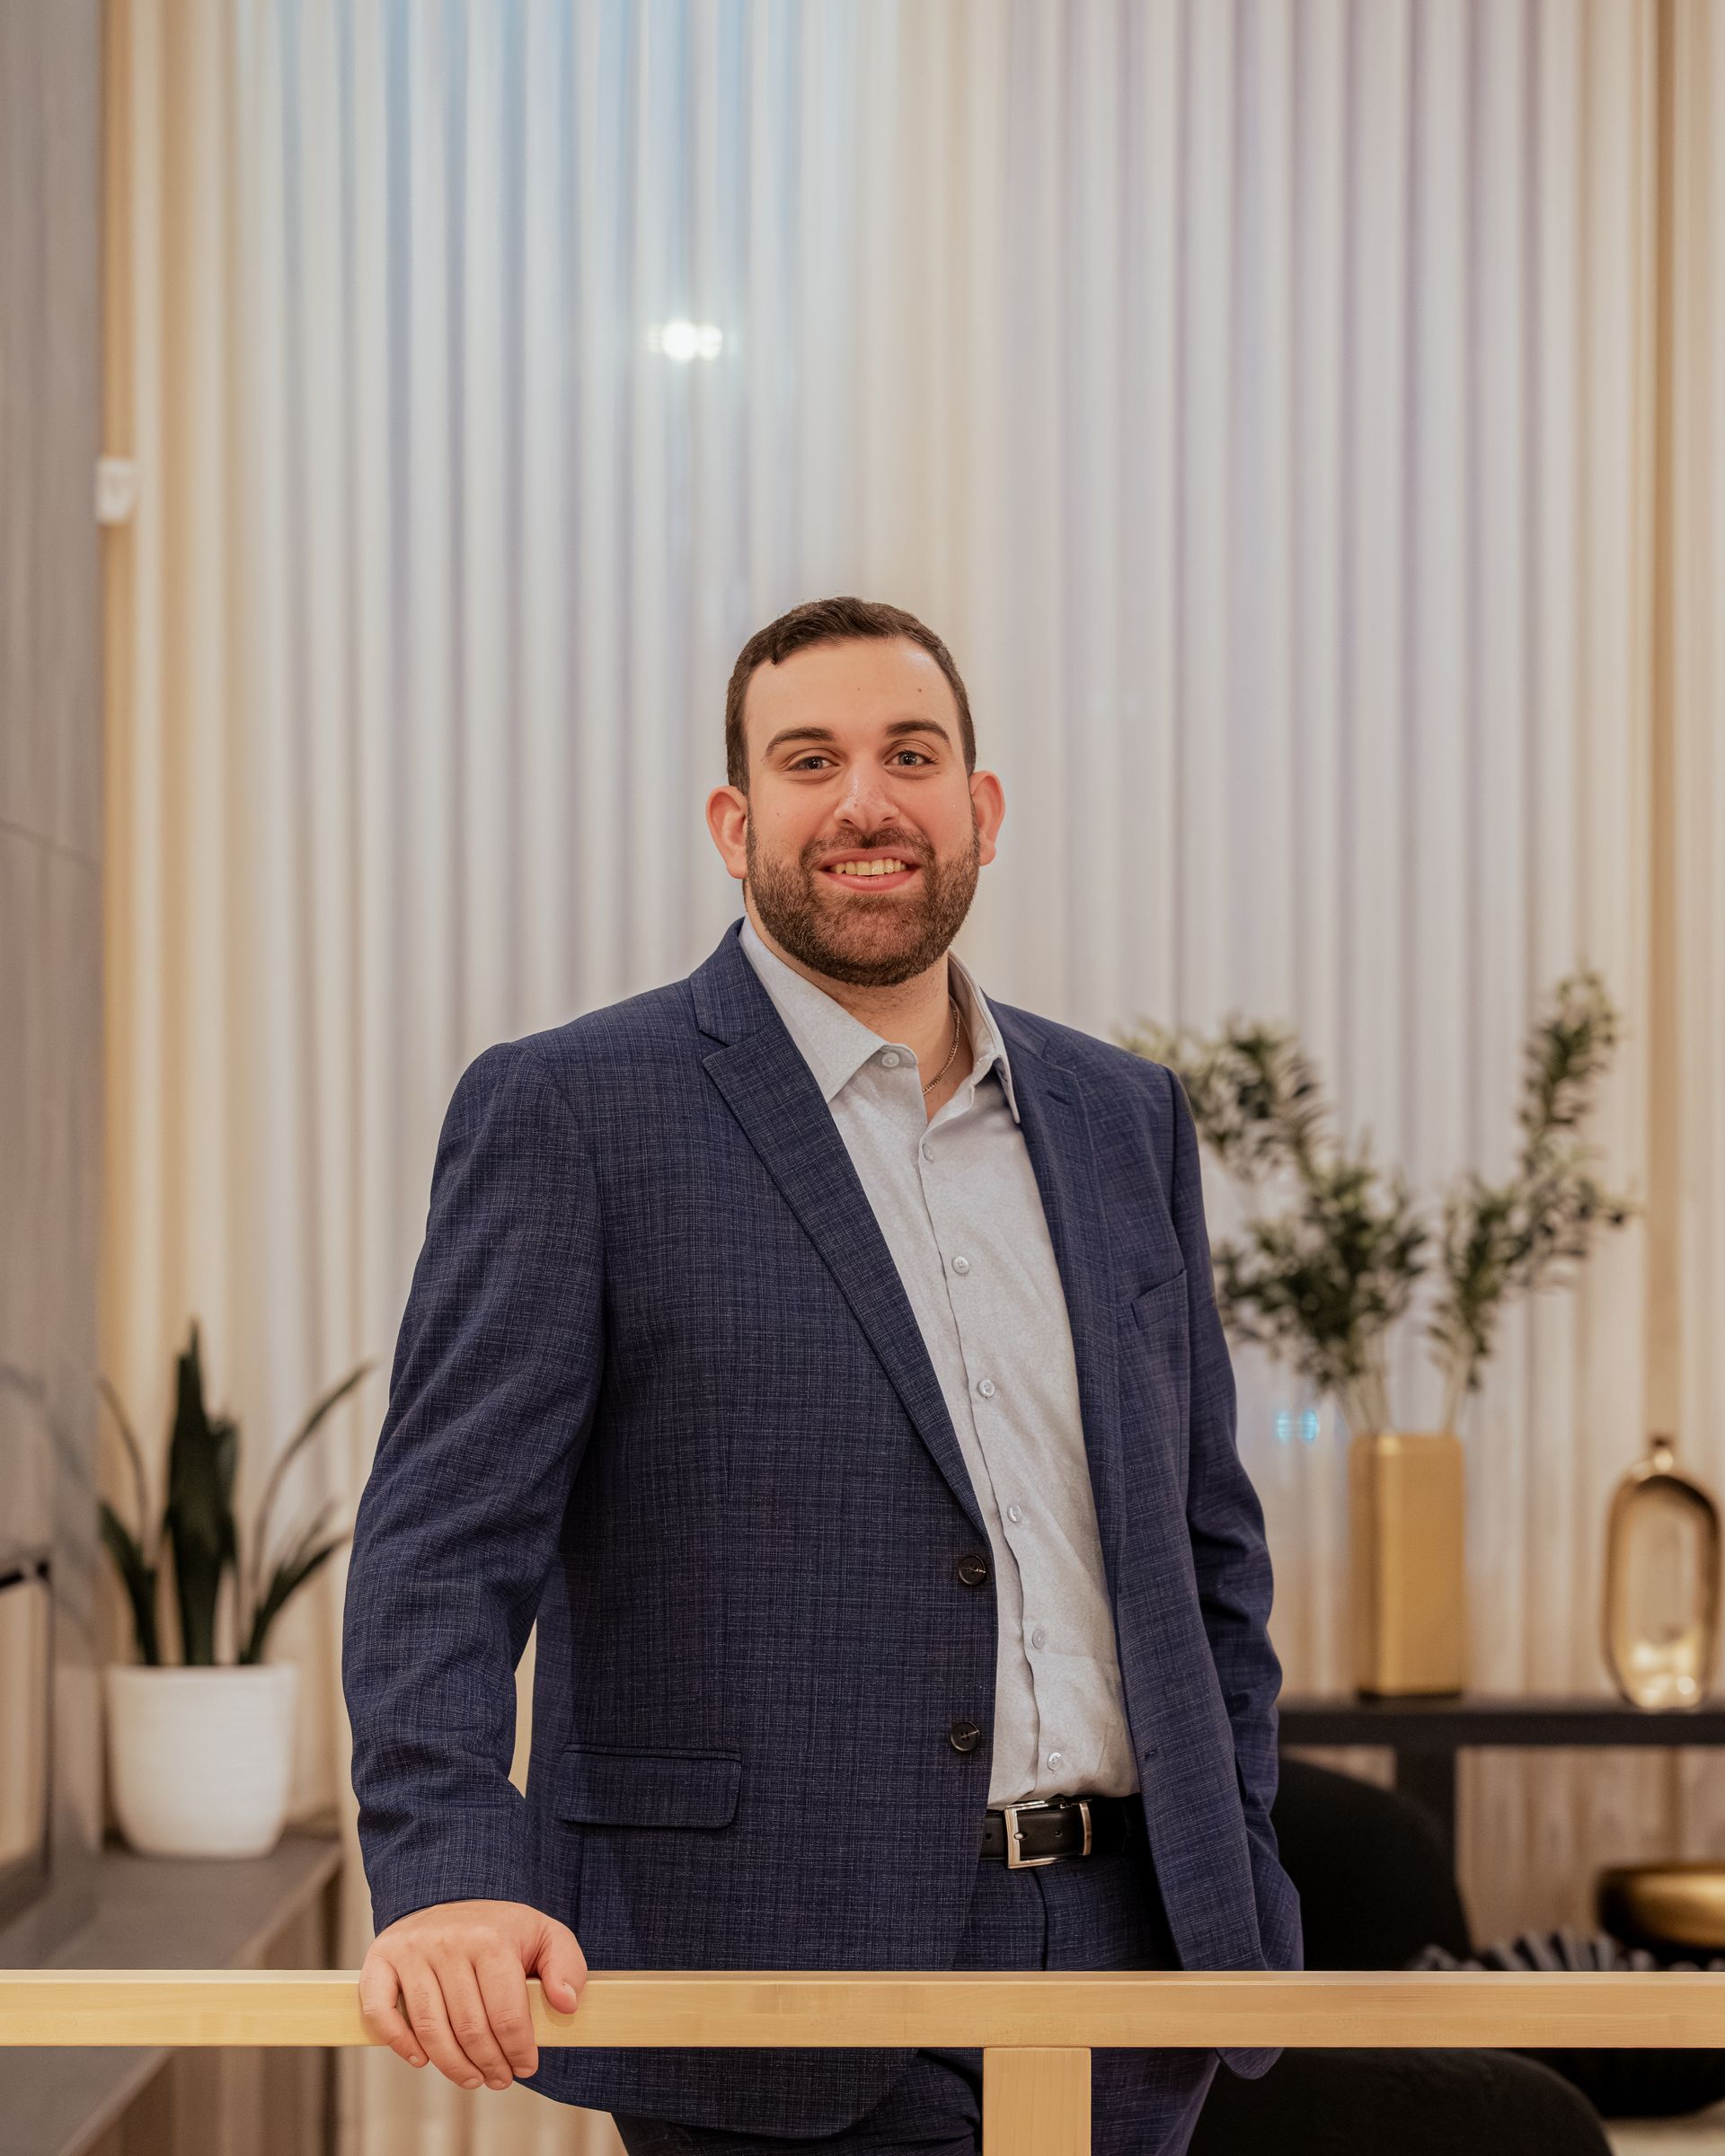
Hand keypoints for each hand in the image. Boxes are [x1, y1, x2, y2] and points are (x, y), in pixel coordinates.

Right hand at [358, 1899, 586, 2090]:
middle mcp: (448, 1942)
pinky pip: (381, 2012)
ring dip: (452, 2066)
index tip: (525, 2067)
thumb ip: (567, 1965)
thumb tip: (566, 2004)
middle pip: (469, 2028)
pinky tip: (421, 2059)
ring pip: (431, 2030)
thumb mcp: (545, 1935)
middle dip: (489, 2065)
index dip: (518, 2051)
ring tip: (472, 2078)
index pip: (506, 2014)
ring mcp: (411, 1951)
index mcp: (491, 1938)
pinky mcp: (381, 1960)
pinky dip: (399, 2043)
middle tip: (500, 2079)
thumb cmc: (499, 1928)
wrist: (451, 1897)